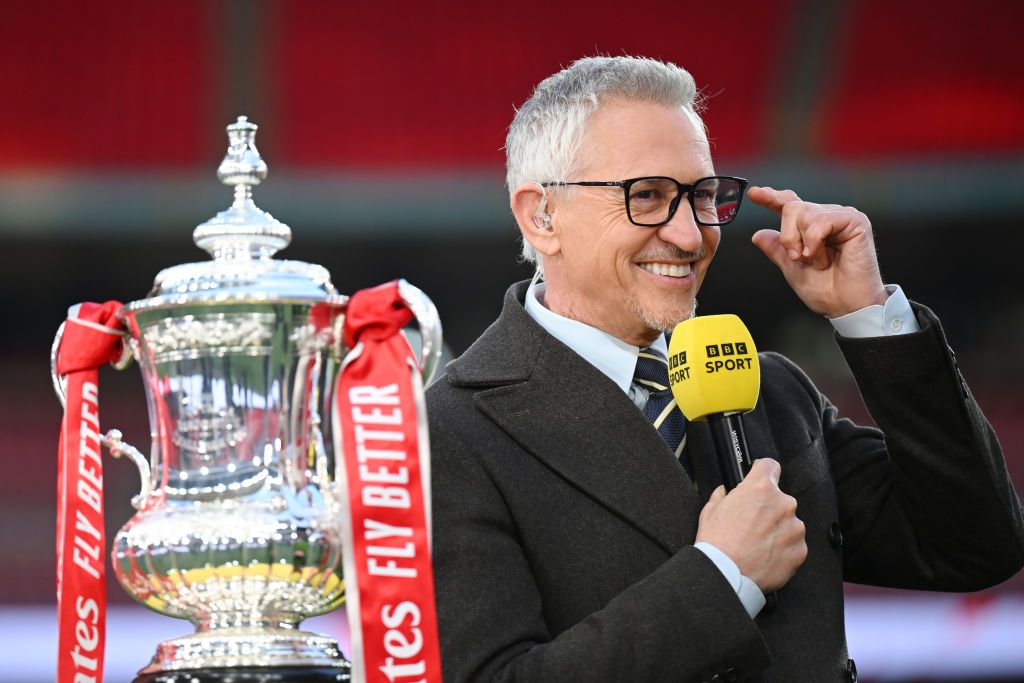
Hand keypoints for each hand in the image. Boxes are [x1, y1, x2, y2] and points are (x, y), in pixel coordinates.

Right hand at [695, 458, 806, 593]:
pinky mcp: (800, 550)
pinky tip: (765, 555)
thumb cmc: (718, 543)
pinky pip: (794, 544)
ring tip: (757, 544)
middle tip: (751, 524)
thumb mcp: (710, 510)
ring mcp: (794, 528)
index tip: (760, 478)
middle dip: (767, 508)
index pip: (770, 466)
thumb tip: (725, 492)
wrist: (727, 575)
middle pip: (779, 498)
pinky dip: (783, 548)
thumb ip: (722, 495)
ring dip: (777, 529)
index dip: (762, 471)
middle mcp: (782, 504)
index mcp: (760, 489)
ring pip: (788, 522)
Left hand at [748, 186, 887, 317]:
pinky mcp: (855, 221)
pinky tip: (822, 257)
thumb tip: (758, 235)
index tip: (754, 194)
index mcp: (811, 228)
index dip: (771, 198)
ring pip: (804, 213)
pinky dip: (815, 242)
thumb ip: (777, 250)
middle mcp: (826, 218)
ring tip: (818, 261)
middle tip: (798, 258)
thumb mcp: (792, 269)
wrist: (846, 306)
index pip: (789, 204)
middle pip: (791, 207)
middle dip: (788, 238)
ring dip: (803, 243)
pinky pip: (821, 220)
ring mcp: (841, 217)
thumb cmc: (826, 291)